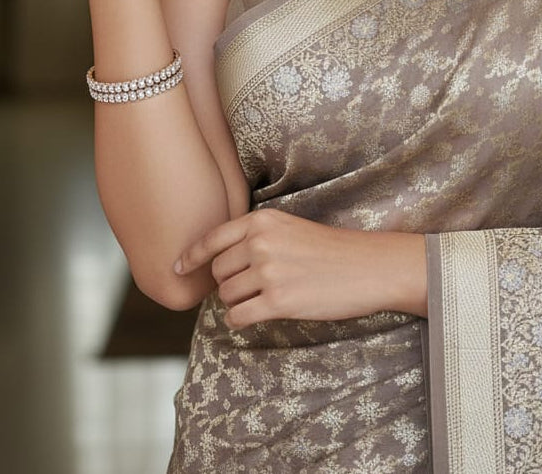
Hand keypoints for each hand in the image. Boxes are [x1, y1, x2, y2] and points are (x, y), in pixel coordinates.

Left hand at [174, 207, 426, 328]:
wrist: (366, 266)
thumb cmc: (329, 249)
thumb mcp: (289, 228)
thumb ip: (255, 236)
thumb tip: (219, 262)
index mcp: (262, 221)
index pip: (212, 239)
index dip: (190, 256)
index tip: (176, 268)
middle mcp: (261, 243)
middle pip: (218, 272)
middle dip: (228, 283)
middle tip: (252, 287)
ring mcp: (268, 272)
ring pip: (226, 296)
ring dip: (238, 302)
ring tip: (264, 298)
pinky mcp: (278, 301)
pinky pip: (239, 317)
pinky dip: (242, 320)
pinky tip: (258, 315)